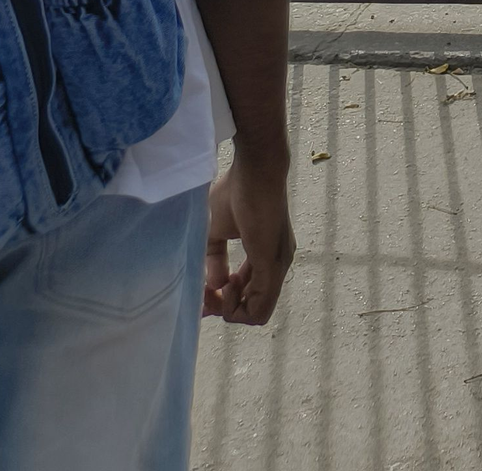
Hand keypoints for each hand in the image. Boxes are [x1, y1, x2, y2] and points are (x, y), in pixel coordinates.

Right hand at [203, 149, 295, 324]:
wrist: (256, 167)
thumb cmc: (236, 191)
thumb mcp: (217, 231)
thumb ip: (216, 260)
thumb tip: (215, 285)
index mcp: (265, 257)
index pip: (250, 296)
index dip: (223, 301)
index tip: (203, 292)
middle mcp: (276, 264)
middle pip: (253, 311)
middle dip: (223, 308)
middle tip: (206, 293)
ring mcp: (277, 265)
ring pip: (257, 315)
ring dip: (229, 310)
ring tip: (216, 287)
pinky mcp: (273, 264)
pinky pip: (260, 309)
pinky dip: (237, 308)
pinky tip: (226, 284)